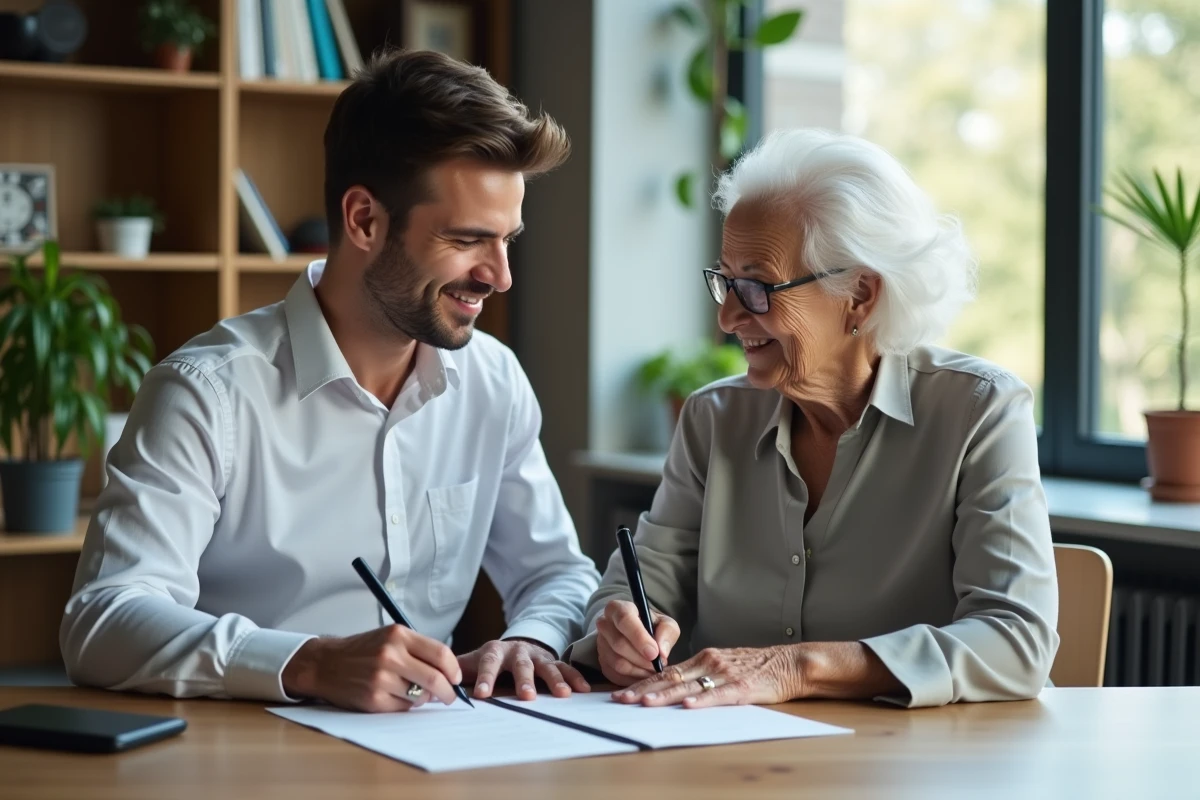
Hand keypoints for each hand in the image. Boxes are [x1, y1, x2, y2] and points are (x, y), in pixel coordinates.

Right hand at [281, 625, 461, 711]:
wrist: (325, 664)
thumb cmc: (362, 651)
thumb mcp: (389, 637)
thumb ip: (418, 650)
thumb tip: (447, 674)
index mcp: (398, 635)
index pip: (440, 653)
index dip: (454, 669)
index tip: (456, 678)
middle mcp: (390, 655)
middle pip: (435, 678)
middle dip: (448, 692)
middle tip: (449, 697)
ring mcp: (381, 678)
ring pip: (420, 696)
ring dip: (424, 699)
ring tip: (415, 693)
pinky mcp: (373, 699)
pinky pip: (403, 707)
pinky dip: (406, 705)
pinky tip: (396, 697)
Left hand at [458, 638, 590, 700]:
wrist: (514, 645)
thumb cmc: (489, 660)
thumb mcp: (471, 662)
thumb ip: (455, 671)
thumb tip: (430, 685)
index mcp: (493, 651)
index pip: (488, 663)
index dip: (485, 677)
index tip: (482, 694)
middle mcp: (517, 651)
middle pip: (521, 664)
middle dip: (524, 680)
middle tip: (526, 696)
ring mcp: (536, 655)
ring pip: (546, 666)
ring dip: (555, 680)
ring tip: (563, 695)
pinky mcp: (552, 661)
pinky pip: (565, 668)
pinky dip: (574, 678)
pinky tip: (583, 689)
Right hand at [595, 599, 679, 685]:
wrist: (638, 635)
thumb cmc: (652, 627)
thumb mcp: (665, 623)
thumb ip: (667, 633)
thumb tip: (661, 652)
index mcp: (618, 608)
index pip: (624, 619)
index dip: (639, 638)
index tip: (654, 653)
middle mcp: (604, 624)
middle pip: (619, 644)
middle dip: (642, 659)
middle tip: (658, 665)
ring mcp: (601, 644)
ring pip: (617, 662)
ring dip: (639, 671)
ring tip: (653, 670)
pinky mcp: (601, 661)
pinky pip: (615, 675)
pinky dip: (632, 679)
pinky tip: (643, 675)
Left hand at [612, 645, 801, 708]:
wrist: (789, 663)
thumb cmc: (757, 667)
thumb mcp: (724, 665)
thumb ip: (702, 675)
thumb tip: (676, 688)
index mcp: (704, 658)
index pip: (666, 671)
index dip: (643, 683)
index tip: (623, 693)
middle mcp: (710, 663)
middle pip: (670, 678)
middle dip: (643, 690)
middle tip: (621, 700)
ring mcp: (725, 674)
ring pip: (689, 686)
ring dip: (664, 695)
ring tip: (644, 703)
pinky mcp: (742, 687)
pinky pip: (718, 695)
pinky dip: (702, 701)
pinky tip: (687, 706)